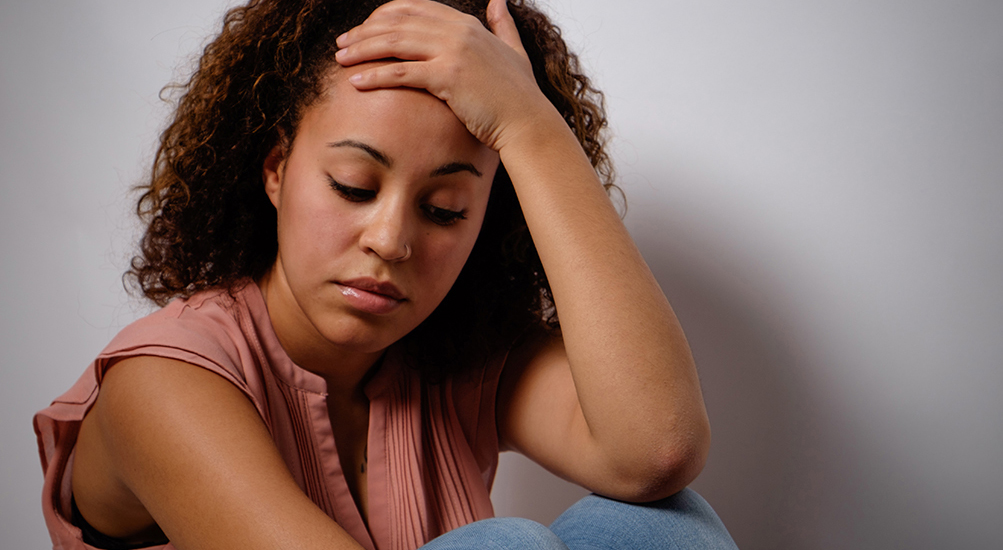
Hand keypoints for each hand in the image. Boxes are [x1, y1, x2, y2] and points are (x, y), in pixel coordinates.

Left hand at [334, 0, 551, 150]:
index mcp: (467, 24)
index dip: (384, 16)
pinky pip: (401, 72)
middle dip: (365, 31)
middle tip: (342, 44)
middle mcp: (458, 32)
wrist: (528, 122)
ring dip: (362, 50)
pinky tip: (356, 83)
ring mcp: (453, 52)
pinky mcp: (448, 77)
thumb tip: (499, 0)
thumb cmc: (520, 95)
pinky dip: (374, 75)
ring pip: (394, 43)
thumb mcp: (514, 50)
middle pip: (398, 22)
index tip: (364, 29)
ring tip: (340, 59)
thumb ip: (503, 24)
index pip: (414, 8)